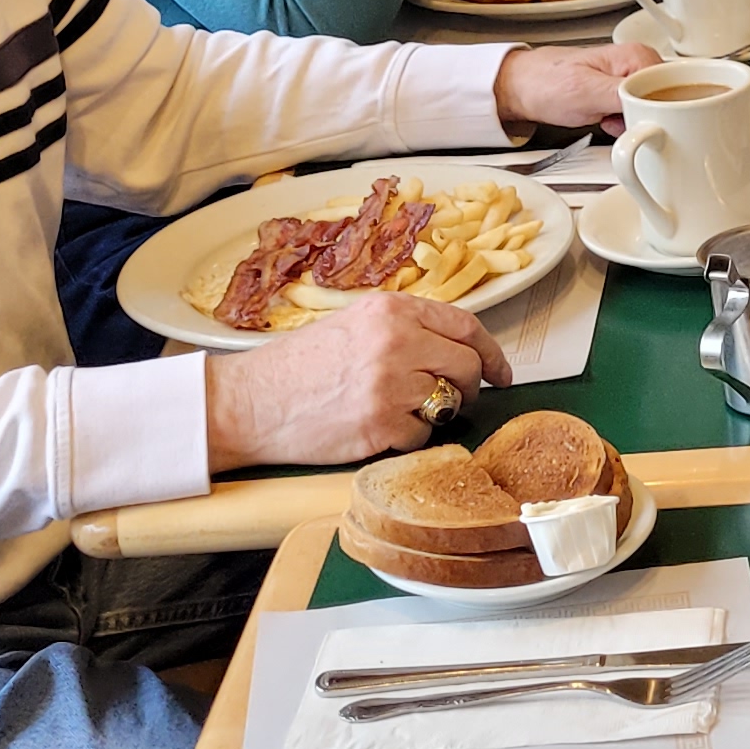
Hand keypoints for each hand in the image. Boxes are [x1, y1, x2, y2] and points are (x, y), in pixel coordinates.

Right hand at [204, 293, 512, 469]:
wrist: (249, 402)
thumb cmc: (296, 366)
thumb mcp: (353, 325)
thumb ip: (403, 330)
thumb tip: (455, 349)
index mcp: (390, 310)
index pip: (465, 325)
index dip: (490, 352)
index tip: (501, 372)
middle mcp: (396, 341)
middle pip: (467, 367)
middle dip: (469, 388)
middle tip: (455, 400)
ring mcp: (390, 385)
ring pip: (449, 403)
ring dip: (436, 414)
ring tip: (401, 413)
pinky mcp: (380, 426)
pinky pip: (423, 436)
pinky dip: (409, 438)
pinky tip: (378, 429)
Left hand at [494, 39, 657, 135]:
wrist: (521, 88)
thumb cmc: (546, 83)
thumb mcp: (586, 92)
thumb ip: (624, 97)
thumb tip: (655, 107)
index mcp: (637, 57)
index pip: (674, 87)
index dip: (665, 110)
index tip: (649, 122)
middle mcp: (638, 65)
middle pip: (666, 101)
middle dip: (650, 120)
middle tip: (622, 122)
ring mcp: (631, 81)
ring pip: (653, 111)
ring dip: (636, 124)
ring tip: (611, 121)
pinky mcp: (622, 95)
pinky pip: (639, 115)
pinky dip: (626, 125)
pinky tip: (609, 123)